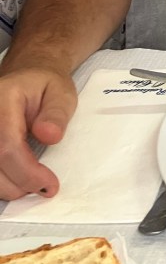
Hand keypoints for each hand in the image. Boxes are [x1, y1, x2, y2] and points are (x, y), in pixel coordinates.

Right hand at [0, 67, 76, 198]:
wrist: (27, 77)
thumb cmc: (45, 86)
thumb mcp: (61, 93)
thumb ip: (56, 113)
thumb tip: (49, 135)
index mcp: (3, 98)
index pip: (8, 145)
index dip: (27, 172)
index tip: (50, 185)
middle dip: (19, 183)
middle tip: (45, 186)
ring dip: (8, 186)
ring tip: (33, 180)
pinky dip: (2, 181)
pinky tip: (18, 178)